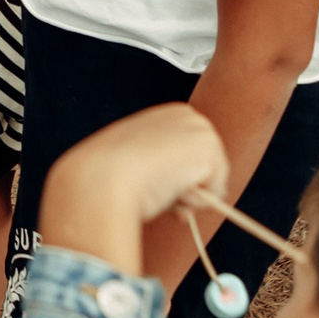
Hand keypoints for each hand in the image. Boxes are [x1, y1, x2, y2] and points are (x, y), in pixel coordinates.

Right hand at [41, 103, 231, 275]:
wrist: (102, 177)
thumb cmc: (107, 176)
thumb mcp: (134, 163)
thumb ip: (157, 167)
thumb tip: (180, 191)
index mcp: (166, 116)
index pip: (187, 155)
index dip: (175, 178)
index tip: (155, 185)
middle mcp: (186, 115)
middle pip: (205, 166)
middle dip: (187, 187)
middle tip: (157, 191)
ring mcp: (200, 128)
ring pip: (211, 180)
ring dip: (189, 196)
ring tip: (159, 189)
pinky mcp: (208, 147)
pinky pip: (216, 192)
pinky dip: (195, 202)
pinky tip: (169, 190)